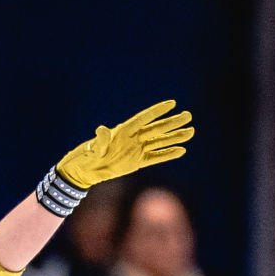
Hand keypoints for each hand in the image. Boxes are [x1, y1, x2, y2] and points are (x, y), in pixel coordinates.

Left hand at [55, 100, 192, 189]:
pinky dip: (167, 154)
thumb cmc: (85, 158)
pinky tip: (181, 150)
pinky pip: (155, 157)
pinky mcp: (137, 162)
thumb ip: (99, 141)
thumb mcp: (91, 149)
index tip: (172, 103)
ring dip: (175, 137)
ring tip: (191, 131)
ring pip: (160, 142)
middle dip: (172, 123)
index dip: (157, 111)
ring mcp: (136, 150)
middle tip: (189, 116)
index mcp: (123, 131)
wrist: (83, 172)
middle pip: (157, 128)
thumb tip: (101, 130)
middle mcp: (132, 138)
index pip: (144, 118)